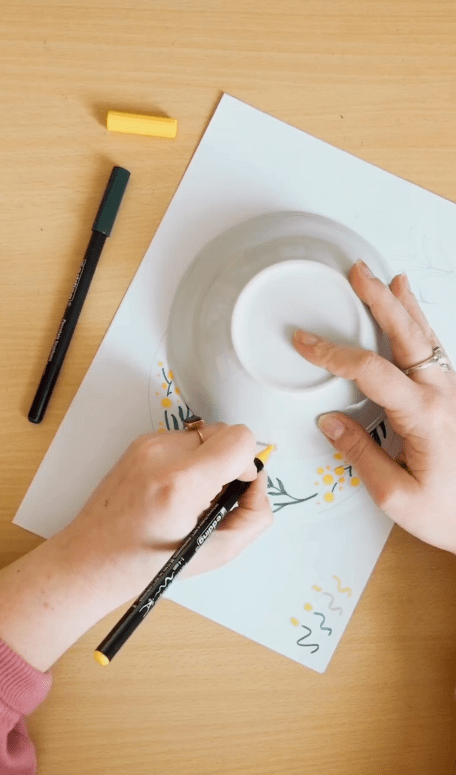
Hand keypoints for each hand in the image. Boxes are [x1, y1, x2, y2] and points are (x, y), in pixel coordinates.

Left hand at [0, 424, 272, 670]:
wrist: (92, 559)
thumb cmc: (151, 565)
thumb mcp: (218, 553)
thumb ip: (255, 515)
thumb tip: (258, 480)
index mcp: (181, 483)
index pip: (239, 439)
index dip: (248, 463)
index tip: (235, 489)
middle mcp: (161, 454)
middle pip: (225, 432)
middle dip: (229, 462)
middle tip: (212, 498)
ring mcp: (147, 444)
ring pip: (205, 435)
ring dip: (208, 460)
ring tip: (189, 497)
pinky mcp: (139, 442)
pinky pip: (183, 439)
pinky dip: (188, 460)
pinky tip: (172, 490)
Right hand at [293, 258, 455, 553]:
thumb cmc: (448, 512)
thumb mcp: (395, 495)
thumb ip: (361, 453)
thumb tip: (329, 420)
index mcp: (424, 416)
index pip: (371, 371)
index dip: (333, 353)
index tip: (304, 342)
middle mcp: (442, 394)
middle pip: (407, 334)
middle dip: (379, 300)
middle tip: (357, 273)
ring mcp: (451, 391)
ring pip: (425, 337)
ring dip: (403, 306)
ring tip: (387, 279)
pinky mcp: (452, 396)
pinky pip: (434, 351)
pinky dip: (420, 326)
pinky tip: (413, 314)